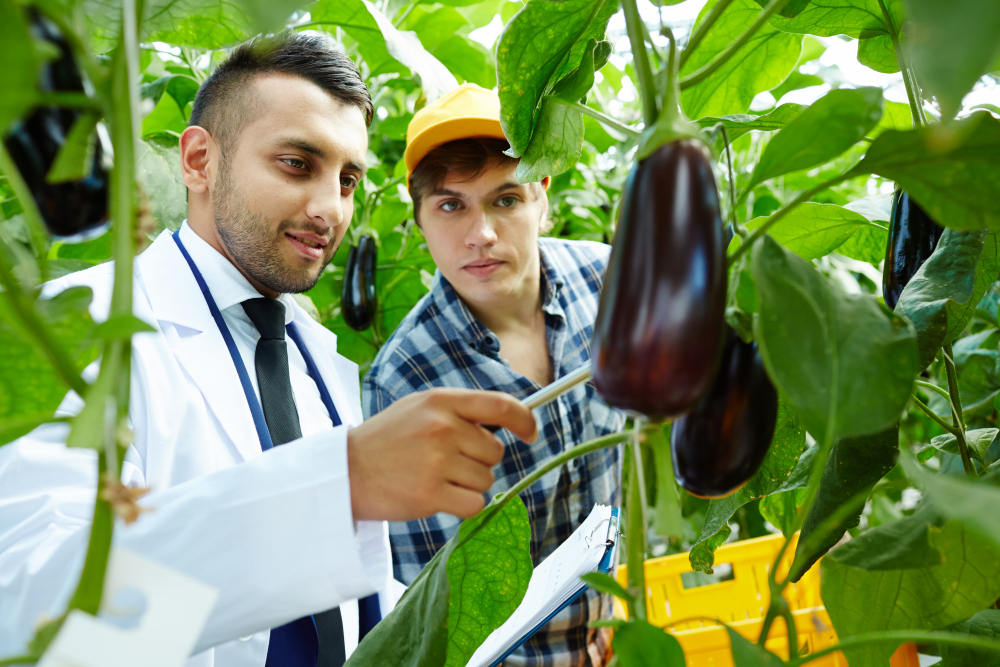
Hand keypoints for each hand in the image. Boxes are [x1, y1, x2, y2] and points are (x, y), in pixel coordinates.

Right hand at [347, 388, 536, 521]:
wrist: (345, 472)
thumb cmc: (385, 440)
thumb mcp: (418, 408)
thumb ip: (458, 410)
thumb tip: (506, 420)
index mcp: (441, 401)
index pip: (501, 405)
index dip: (525, 420)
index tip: (531, 433)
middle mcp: (442, 428)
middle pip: (495, 451)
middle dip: (480, 461)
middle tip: (446, 462)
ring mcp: (437, 461)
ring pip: (486, 479)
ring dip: (468, 484)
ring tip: (434, 477)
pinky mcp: (432, 494)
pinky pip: (474, 504)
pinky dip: (462, 505)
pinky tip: (437, 497)